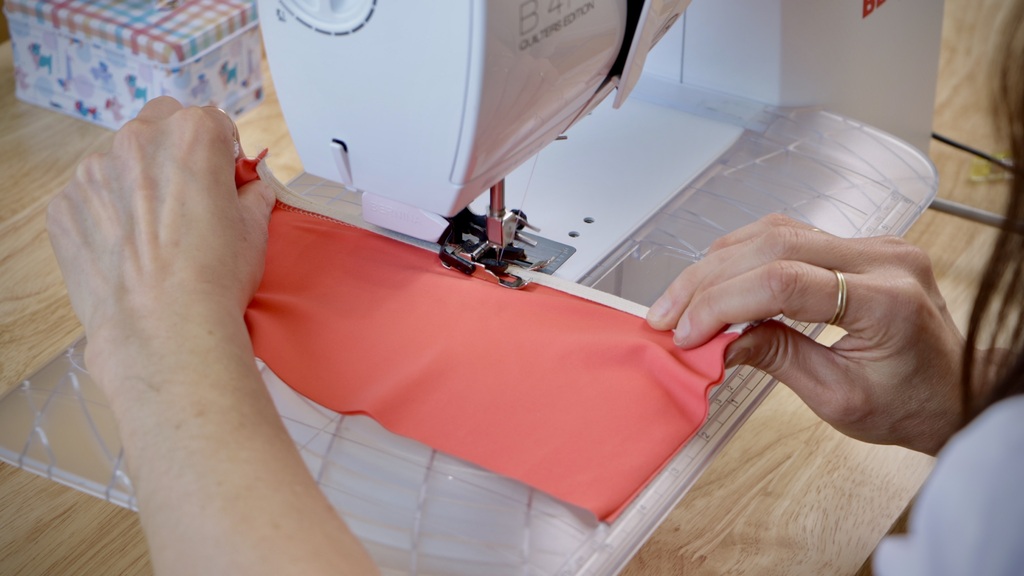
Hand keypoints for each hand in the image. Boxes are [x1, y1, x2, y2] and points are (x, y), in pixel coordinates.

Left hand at [47, 97, 273, 381]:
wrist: (163, 329)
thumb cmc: (213, 279)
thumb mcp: (255, 228)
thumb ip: (252, 193)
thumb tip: (250, 188)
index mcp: (192, 134)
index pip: (213, 122)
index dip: (223, 153)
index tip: (224, 180)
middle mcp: (137, 141)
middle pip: (160, 127)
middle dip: (176, 153)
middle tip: (189, 200)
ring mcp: (92, 172)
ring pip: (120, 161)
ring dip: (137, 183)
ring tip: (156, 234)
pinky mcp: (64, 205)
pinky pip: (90, 198)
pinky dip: (106, 215)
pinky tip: (129, 250)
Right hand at [646, 214, 965, 454]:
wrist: (955, 390)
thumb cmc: (911, 403)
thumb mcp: (839, 399)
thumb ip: (777, 358)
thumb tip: (718, 342)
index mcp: (887, 300)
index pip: (784, 282)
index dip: (723, 304)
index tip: (686, 332)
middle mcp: (883, 257)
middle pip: (772, 246)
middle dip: (708, 280)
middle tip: (666, 313)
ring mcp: (873, 244)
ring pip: (775, 231)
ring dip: (719, 262)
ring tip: (681, 298)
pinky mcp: (859, 245)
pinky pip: (790, 234)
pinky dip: (744, 254)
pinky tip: (717, 277)